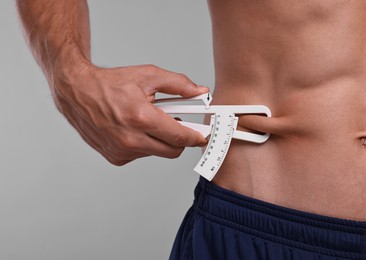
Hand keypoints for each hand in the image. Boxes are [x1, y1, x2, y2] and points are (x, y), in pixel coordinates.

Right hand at [52, 63, 208, 164]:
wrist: (77, 91)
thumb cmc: (110, 83)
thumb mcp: (148, 76)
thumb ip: (179, 84)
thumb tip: (200, 91)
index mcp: (141, 118)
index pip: (180, 137)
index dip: (196, 137)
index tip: (203, 136)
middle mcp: (131, 139)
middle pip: (172, 151)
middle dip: (179, 139)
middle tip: (177, 125)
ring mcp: (122, 151)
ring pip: (156, 152)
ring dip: (159, 139)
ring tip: (148, 120)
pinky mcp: (115, 158)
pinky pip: (141, 154)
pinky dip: (144, 143)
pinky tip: (134, 128)